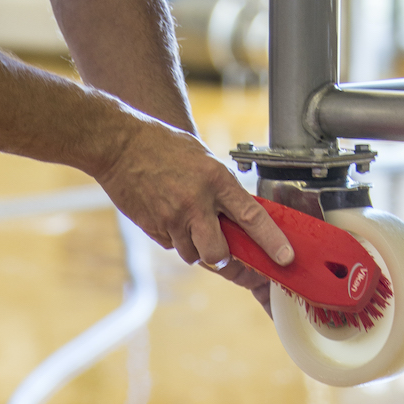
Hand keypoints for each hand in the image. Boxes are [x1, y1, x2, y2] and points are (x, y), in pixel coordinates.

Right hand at [94, 117, 291, 311]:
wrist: (119, 145)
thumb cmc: (162, 146)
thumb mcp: (202, 159)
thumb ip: (221, 188)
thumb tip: (237, 217)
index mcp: (216, 180)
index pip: (252, 217)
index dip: (271, 241)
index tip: (285, 258)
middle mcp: (197, 203)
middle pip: (219, 254)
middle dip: (223, 258)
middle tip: (221, 250)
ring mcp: (173, 218)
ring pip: (193, 254)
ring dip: (194, 246)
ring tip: (185, 219)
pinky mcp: (154, 228)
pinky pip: (172, 245)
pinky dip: (174, 237)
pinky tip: (166, 214)